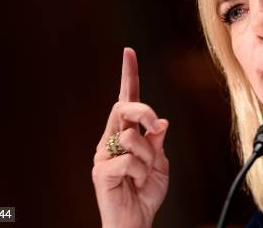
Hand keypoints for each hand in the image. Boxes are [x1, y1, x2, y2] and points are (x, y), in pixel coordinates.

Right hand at [92, 48, 168, 227]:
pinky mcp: (101, 171)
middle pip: (124, 107)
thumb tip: (161, 123)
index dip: (129, 76)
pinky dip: (142, 173)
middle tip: (158, 127)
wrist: (135, 222)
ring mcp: (103, 154)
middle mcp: (111, 139)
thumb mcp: (160, 164)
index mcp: (126, 134)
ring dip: (149, 158)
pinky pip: (129, 160)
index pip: (127, 100)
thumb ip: (157, 142)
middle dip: (144, 111)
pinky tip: (135, 184)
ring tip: (144, 175)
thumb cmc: (146, 193)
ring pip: (132, 137)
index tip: (129, 52)